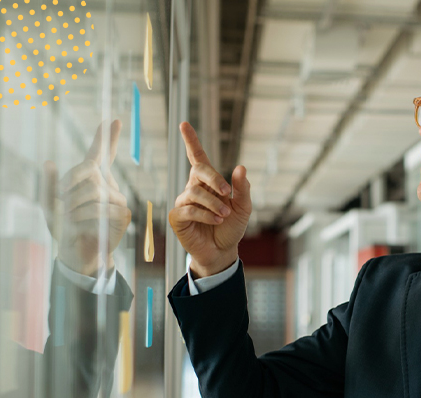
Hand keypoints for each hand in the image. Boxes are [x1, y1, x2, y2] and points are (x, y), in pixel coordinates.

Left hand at [42, 120, 130, 275]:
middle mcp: (108, 184)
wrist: (76, 251)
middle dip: (70, 182)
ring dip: (74, 204)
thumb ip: (47, 184)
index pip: (101, 153)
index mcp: (92, 178)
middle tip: (59, 198)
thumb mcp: (48, 204)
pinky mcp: (122, 214)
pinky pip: (103, 208)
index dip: (106, 137)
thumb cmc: (63, 226)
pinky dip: (85, 216)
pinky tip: (80, 224)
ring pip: (95, 190)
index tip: (112, 119)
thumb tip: (48, 162)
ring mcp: (117, 198)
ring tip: (68, 217)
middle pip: (90, 170)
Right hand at [168, 122, 251, 276]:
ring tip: (224, 214)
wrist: (223, 251)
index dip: (191, 141)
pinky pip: (189, 209)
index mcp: (208, 182)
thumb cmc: (232, 227)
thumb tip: (241, 167)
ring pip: (195, 192)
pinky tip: (216, 220)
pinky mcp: (177, 217)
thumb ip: (243, 188)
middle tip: (228, 192)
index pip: (198, 157)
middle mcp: (193, 188)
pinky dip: (206, 214)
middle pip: (198, 170)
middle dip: (214, 178)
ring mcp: (184, 202)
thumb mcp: (243, 207)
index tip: (184, 124)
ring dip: (214, 203)